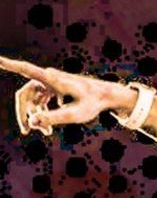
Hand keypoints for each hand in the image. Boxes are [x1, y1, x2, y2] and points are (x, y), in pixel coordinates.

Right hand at [0, 56, 135, 135]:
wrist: (107, 95)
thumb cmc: (93, 103)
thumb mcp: (75, 114)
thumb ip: (53, 118)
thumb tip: (31, 122)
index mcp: (52, 79)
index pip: (26, 70)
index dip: (10, 64)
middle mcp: (48, 77)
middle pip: (24, 94)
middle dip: (24, 113)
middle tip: (26, 131)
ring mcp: (50, 82)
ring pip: (31, 99)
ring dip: (35, 115)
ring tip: (46, 132)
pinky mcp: (52, 87)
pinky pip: (39, 100)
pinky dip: (41, 113)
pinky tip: (48, 128)